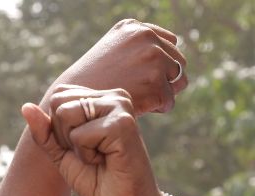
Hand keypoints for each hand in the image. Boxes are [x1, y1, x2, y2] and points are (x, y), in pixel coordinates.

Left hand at [22, 86, 169, 195]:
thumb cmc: (99, 179)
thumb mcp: (63, 154)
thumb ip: (45, 131)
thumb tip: (25, 106)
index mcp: (102, 98)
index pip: (59, 96)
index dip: (60, 129)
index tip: (84, 147)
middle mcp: (114, 96)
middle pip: (59, 102)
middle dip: (65, 136)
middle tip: (92, 153)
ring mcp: (120, 107)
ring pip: (66, 114)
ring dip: (76, 146)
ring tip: (100, 156)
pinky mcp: (122, 124)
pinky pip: (80, 135)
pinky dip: (87, 155)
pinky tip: (108, 160)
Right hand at [51, 19, 187, 114]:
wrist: (75, 103)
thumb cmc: (92, 81)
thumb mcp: (112, 52)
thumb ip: (138, 47)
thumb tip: (170, 52)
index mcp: (135, 27)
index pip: (170, 43)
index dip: (161, 63)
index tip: (144, 76)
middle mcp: (146, 38)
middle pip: (179, 62)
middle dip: (166, 79)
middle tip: (142, 92)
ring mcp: (153, 60)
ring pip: (179, 81)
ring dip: (164, 93)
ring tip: (140, 98)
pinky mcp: (156, 84)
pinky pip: (169, 102)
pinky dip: (157, 109)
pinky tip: (137, 107)